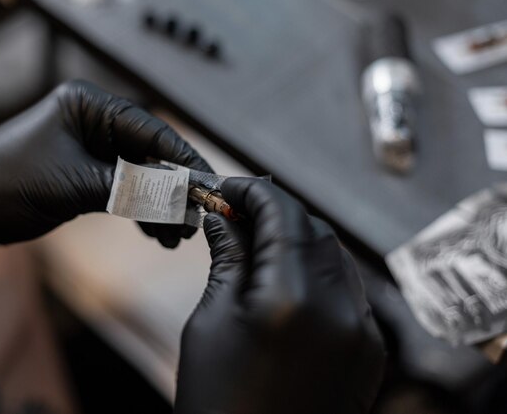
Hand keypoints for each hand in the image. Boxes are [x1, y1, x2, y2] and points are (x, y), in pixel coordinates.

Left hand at [0, 80, 211, 249]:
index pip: (151, 130)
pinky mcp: (83, 174)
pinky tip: (154, 234)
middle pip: (149, 155)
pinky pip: (122, 190)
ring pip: (139, 176)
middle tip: (193, 219)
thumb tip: (181, 198)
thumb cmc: (5, 184)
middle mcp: (92, 122)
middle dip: (173, 189)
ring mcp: (88, 149)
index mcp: (88, 107)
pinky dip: (138, 212)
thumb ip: (131, 190)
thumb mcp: (74, 186)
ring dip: (158, 206)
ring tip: (176, 235)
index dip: (184, 159)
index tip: (209, 185)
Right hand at [175, 178, 384, 413]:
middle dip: (274, 212)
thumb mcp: (211, 322)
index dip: (252, 191)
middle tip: (236, 213)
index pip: (282, 212)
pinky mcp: (369, 349)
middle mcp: (340, 309)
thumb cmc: (219, 404)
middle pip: (312, 227)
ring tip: (257, 242)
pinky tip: (287, 274)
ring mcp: (362, 331)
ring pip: (334, 253)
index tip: (227, 188)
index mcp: (293, 298)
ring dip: (298, 237)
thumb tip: (223, 216)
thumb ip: (228, 258)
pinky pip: (348, 287)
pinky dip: (318, 268)